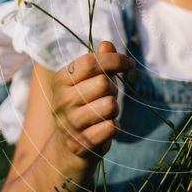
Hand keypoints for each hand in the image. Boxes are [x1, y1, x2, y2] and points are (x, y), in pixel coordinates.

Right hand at [51, 41, 134, 161]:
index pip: (91, 62)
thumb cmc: (84, 106)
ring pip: (110, 105)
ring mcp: (69, 123)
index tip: (129, 64)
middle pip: (103, 83)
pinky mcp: (80, 143)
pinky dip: (114, 126)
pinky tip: (103, 129)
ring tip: (104, 113)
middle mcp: (61, 100)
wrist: (68, 147)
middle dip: (113, 89)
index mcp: (61, 80)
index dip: (115, 60)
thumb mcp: (89, 82)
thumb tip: (107, 44)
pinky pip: (111, 127)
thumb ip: (100, 62)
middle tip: (107, 96)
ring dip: (114, 109)